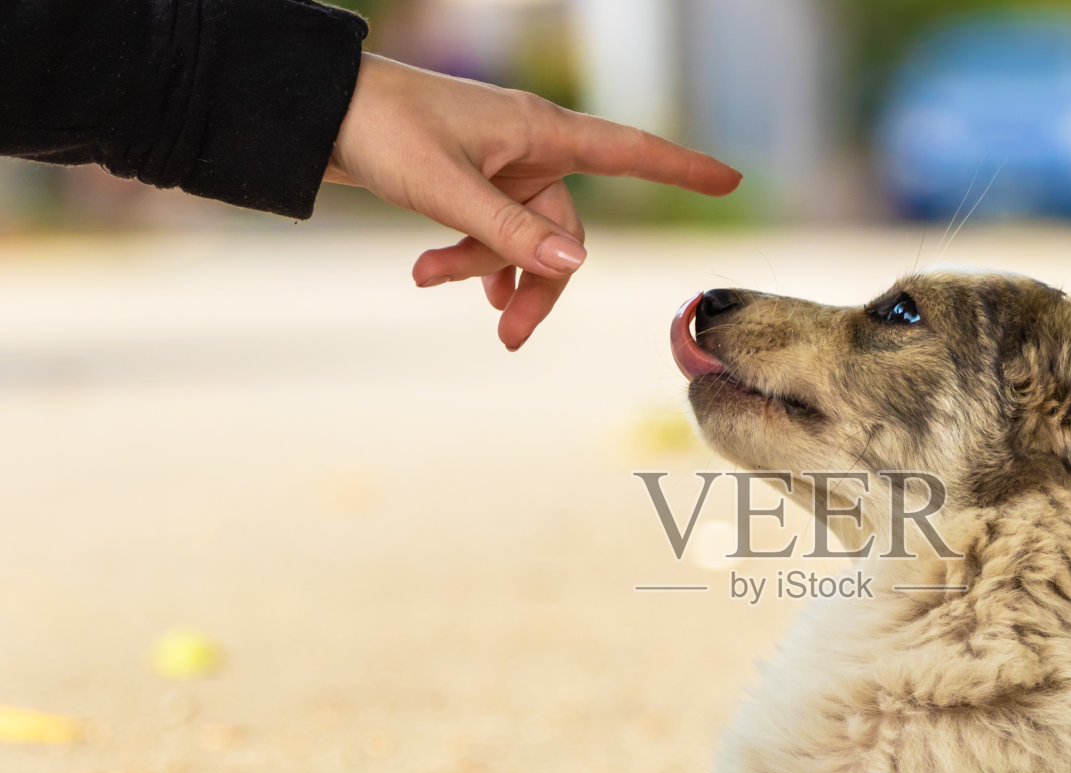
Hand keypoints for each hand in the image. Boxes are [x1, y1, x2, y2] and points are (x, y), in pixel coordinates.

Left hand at [325, 54, 741, 349]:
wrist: (314, 110)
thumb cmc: (381, 128)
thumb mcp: (446, 188)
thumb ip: (511, 231)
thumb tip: (577, 264)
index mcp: (539, 130)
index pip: (630, 150)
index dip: (682, 167)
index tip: (729, 179)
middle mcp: (529, 147)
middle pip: (565, 231)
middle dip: (534, 282)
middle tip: (504, 336)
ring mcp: (501, 168)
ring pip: (522, 239)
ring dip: (483, 269)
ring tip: (424, 277)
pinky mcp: (472, 183)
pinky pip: (494, 233)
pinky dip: (473, 260)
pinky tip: (439, 278)